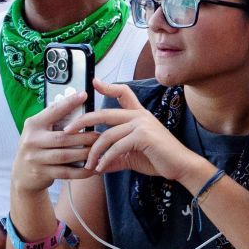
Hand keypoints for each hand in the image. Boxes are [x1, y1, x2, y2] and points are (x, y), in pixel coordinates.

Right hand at [11, 92, 95, 193]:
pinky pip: (66, 172)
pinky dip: (82, 171)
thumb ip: (55, 120)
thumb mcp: (40, 130)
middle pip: (63, 137)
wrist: (22, 174)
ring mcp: (35, 158)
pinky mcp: (41, 173)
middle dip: (85, 137)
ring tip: (99, 150)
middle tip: (101, 135)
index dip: (69, 103)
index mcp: (33, 125)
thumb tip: (79, 101)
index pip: (53, 111)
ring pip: (66, 155)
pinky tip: (94, 167)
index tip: (84, 95)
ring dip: (85, 153)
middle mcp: (31, 140)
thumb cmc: (38, 146)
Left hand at [80, 81, 203, 180]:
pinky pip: (117, 147)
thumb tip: (96, 165)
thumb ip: (114, 156)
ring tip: (89, 164)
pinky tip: (102, 167)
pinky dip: (106, 159)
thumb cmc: (159, 159)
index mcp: (138, 115)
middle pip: (104, 113)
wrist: (181, 166)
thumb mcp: (132, 155)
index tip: (94, 82)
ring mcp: (142, 124)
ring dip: (94, 151)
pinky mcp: (144, 136)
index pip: (123, 93)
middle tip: (67, 131)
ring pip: (107, 134)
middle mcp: (140, 116)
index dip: (108, 86)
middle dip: (83, 121)